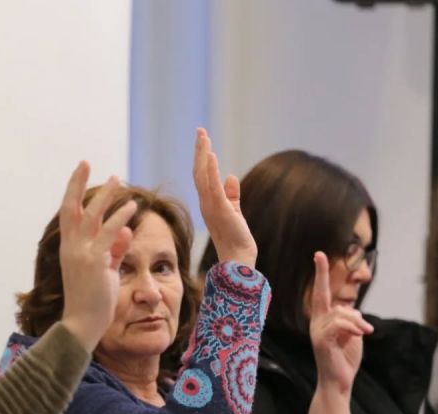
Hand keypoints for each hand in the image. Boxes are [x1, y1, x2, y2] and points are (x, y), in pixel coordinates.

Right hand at [58, 163, 136, 351]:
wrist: (83, 324)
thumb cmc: (92, 301)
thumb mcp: (105, 270)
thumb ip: (114, 249)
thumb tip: (124, 229)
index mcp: (69, 249)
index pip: (68, 214)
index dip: (72, 192)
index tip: (79, 172)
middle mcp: (71, 248)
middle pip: (72, 208)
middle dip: (77, 183)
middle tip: (86, 162)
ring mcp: (81, 254)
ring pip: (91, 217)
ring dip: (104, 196)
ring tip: (117, 180)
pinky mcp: (95, 263)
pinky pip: (109, 234)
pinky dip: (120, 218)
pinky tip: (132, 207)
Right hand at [192, 128, 255, 266]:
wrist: (238, 258)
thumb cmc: (236, 238)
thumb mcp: (234, 212)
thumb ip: (232, 195)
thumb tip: (231, 176)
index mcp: (208, 203)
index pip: (202, 176)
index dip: (201, 158)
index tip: (203, 140)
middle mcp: (205, 203)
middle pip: (199, 172)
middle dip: (200, 150)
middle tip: (200, 131)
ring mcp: (211, 206)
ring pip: (203, 175)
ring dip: (203, 155)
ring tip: (204, 137)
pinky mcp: (220, 209)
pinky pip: (213, 187)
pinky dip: (211, 170)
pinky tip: (211, 155)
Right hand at [306, 252, 372, 413]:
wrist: (339, 383)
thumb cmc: (345, 360)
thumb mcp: (353, 336)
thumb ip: (352, 321)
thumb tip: (353, 312)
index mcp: (323, 321)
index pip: (320, 294)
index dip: (320, 274)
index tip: (318, 255)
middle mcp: (316, 323)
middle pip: (323, 295)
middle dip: (319, 273)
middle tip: (318, 254)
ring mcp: (316, 331)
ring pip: (340, 312)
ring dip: (357, 321)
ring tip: (365, 333)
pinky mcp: (321, 340)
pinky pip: (340, 324)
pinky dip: (354, 327)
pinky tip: (362, 335)